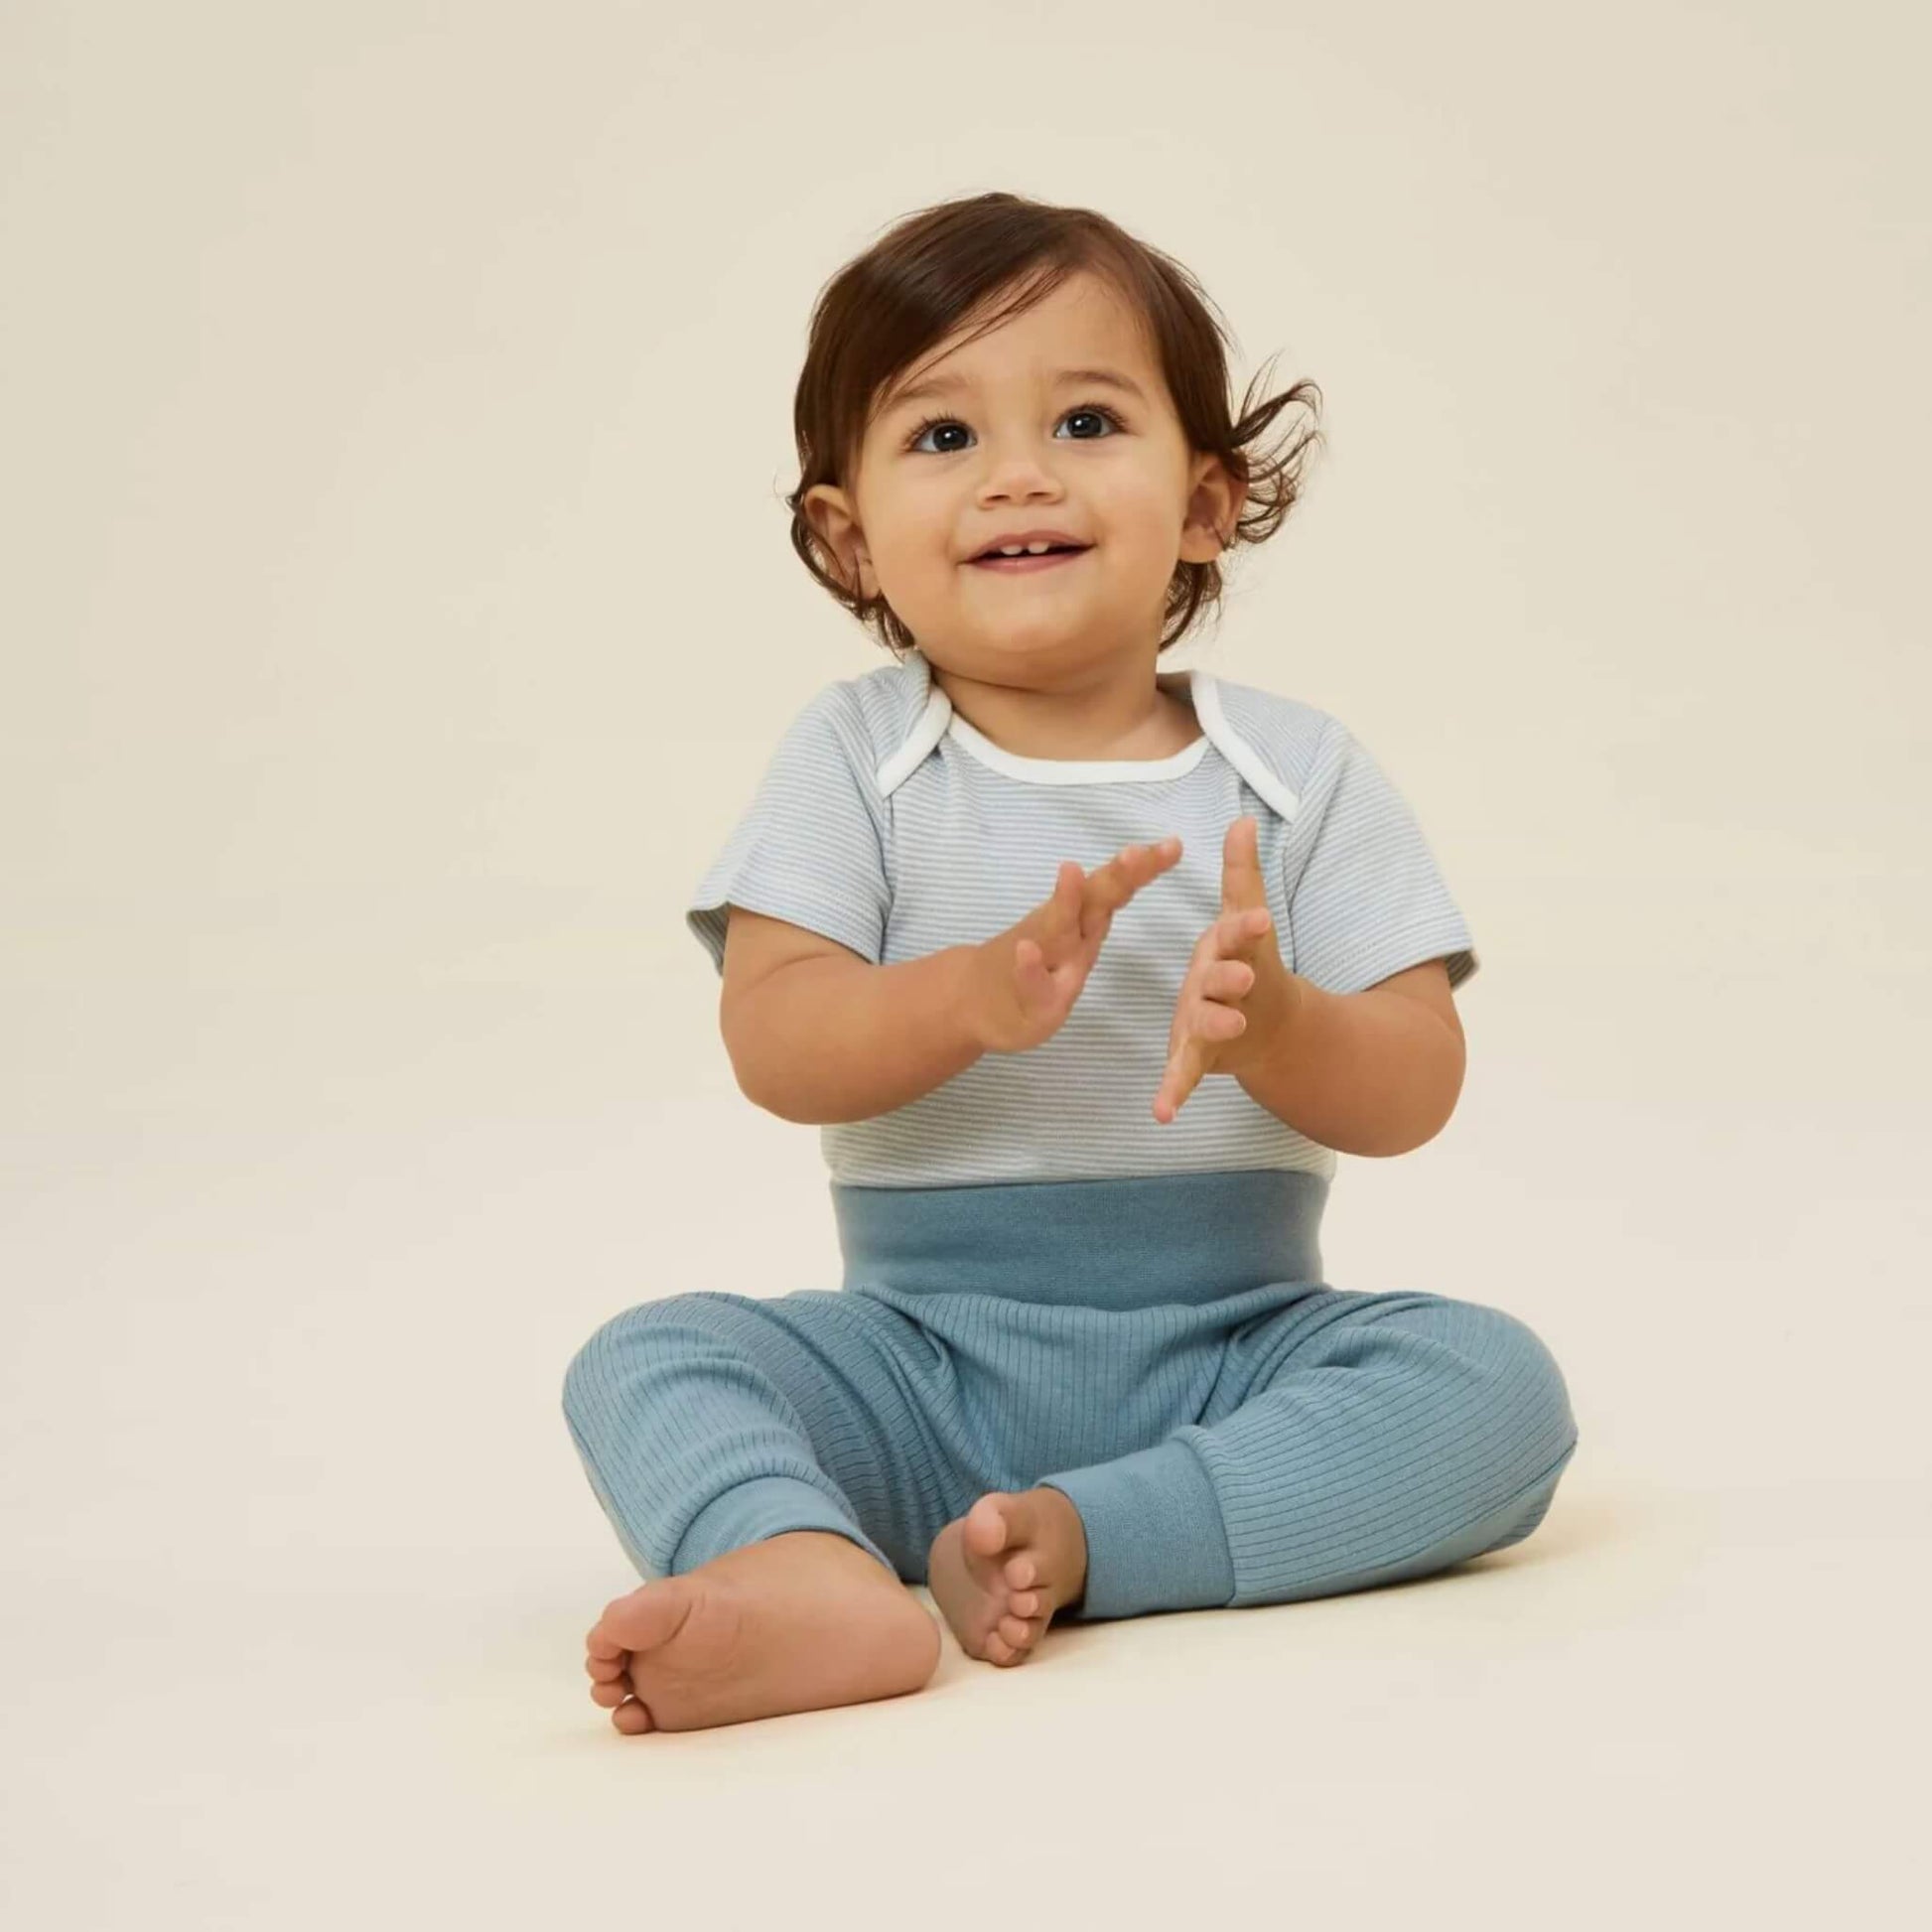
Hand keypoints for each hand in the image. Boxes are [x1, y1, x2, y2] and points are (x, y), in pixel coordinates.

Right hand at [969, 835, 1182, 1054]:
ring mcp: (1042, 961)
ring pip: (1056, 929)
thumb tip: (1144, 859)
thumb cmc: (1038, 971)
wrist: (976, 1000)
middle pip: (1093, 900)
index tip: (1173, 845)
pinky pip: (1029, 982)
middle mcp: (1064, 931)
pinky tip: (1026, 951)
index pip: (1117, 888)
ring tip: (1070, 871)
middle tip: (1135, 852)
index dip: (1144, 868)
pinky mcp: (1027, 998)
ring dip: (1064, 901)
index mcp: (1084, 920)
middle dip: (1114, 876)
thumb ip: (1098, 905)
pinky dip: (1028, 966)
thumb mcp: (1077, 940)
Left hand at [1152, 816, 1303, 1123]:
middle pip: (1228, 984)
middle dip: (1232, 980)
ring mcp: (1215, 1026)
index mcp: (1236, 951)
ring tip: (1212, 1036)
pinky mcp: (1198, 1057)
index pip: (1243, 934)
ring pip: (1209, 1027)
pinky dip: (1173, 1092)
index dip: (1248, 926)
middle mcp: (1229, 990)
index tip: (1255, 920)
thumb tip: (1242, 820)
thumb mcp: (1242, 916)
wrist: (1270, 1026)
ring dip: (1211, 1030)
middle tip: (1240, 979)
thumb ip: (1240, 874)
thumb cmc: (1247, 961)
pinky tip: (1160, 1112)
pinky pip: (1183, 1074)